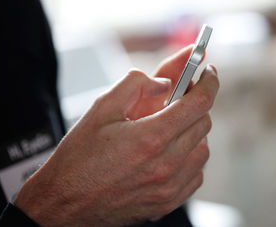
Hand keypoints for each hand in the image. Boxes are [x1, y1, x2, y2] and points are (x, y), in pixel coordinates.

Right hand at [14, 51, 218, 225]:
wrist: (65, 202)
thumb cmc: (79, 158)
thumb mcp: (102, 108)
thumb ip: (136, 85)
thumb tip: (165, 82)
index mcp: (151, 137)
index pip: (199, 102)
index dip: (209, 82)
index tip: (209, 73)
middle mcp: (166, 164)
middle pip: (203, 123)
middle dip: (195, 104)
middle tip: (179, 99)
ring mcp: (169, 187)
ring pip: (203, 149)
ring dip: (193, 132)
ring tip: (169, 128)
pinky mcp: (167, 202)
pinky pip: (196, 173)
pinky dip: (190, 158)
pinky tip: (170, 152)